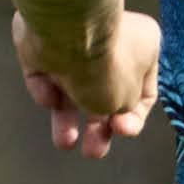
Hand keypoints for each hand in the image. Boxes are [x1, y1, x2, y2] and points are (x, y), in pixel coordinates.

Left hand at [13, 9, 159, 158]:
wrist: (63, 32)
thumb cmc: (106, 66)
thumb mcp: (126, 100)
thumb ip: (122, 111)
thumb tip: (107, 108)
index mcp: (143, 47)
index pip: (144, 91)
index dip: (134, 118)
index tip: (123, 130)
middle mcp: (109, 43)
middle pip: (104, 93)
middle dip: (98, 127)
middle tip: (92, 151)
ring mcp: (72, 44)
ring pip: (71, 89)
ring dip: (67, 120)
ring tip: (65, 143)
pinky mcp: (40, 47)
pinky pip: (45, 77)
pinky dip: (45, 91)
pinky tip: (50, 94)